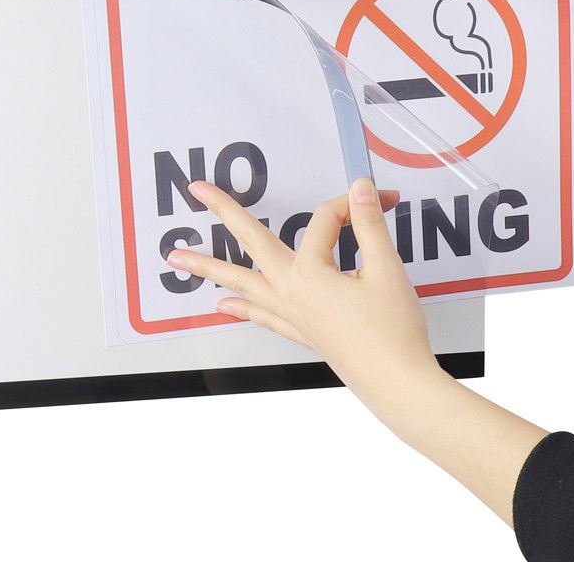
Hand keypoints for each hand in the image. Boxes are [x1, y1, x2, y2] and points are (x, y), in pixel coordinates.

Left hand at [166, 178, 439, 391]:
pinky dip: (240, 306)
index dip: (355, 206)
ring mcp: (292, 314)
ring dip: (209, 268)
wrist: (396, 383)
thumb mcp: (386, 268)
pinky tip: (224, 304)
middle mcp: (291, 292)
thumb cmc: (393, 332)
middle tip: (197, 191)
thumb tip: (358, 190)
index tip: (381, 200)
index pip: (327, 220)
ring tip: (177, 258)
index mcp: (310, 273)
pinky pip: (260, 314)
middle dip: (223, 212)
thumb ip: (369, 224)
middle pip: (250, 242)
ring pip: (241, 283)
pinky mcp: (301, 332)